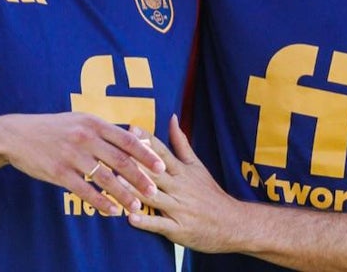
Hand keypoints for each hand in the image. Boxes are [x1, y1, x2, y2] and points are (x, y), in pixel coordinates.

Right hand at [0, 112, 164, 216]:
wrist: (17, 135)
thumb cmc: (53, 128)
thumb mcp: (79, 120)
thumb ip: (103, 130)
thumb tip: (132, 139)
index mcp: (93, 123)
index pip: (127, 140)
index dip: (146, 154)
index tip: (162, 167)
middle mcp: (85, 137)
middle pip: (121, 160)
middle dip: (141, 178)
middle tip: (154, 191)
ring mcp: (72, 155)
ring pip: (105, 178)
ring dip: (123, 194)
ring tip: (136, 206)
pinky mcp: (59, 172)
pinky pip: (85, 190)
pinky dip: (100, 202)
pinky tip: (111, 211)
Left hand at [127, 115, 245, 252]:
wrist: (232, 223)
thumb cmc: (210, 193)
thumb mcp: (197, 166)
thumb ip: (182, 143)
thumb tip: (172, 118)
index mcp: (183, 172)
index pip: (163, 153)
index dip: (147, 141)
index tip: (130, 129)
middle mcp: (181, 188)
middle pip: (155, 173)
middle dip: (135, 164)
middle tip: (114, 154)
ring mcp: (180, 209)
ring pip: (155, 197)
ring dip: (135, 190)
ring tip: (117, 182)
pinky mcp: (179, 229)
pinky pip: (161, 225)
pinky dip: (147, 222)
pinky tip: (131, 218)